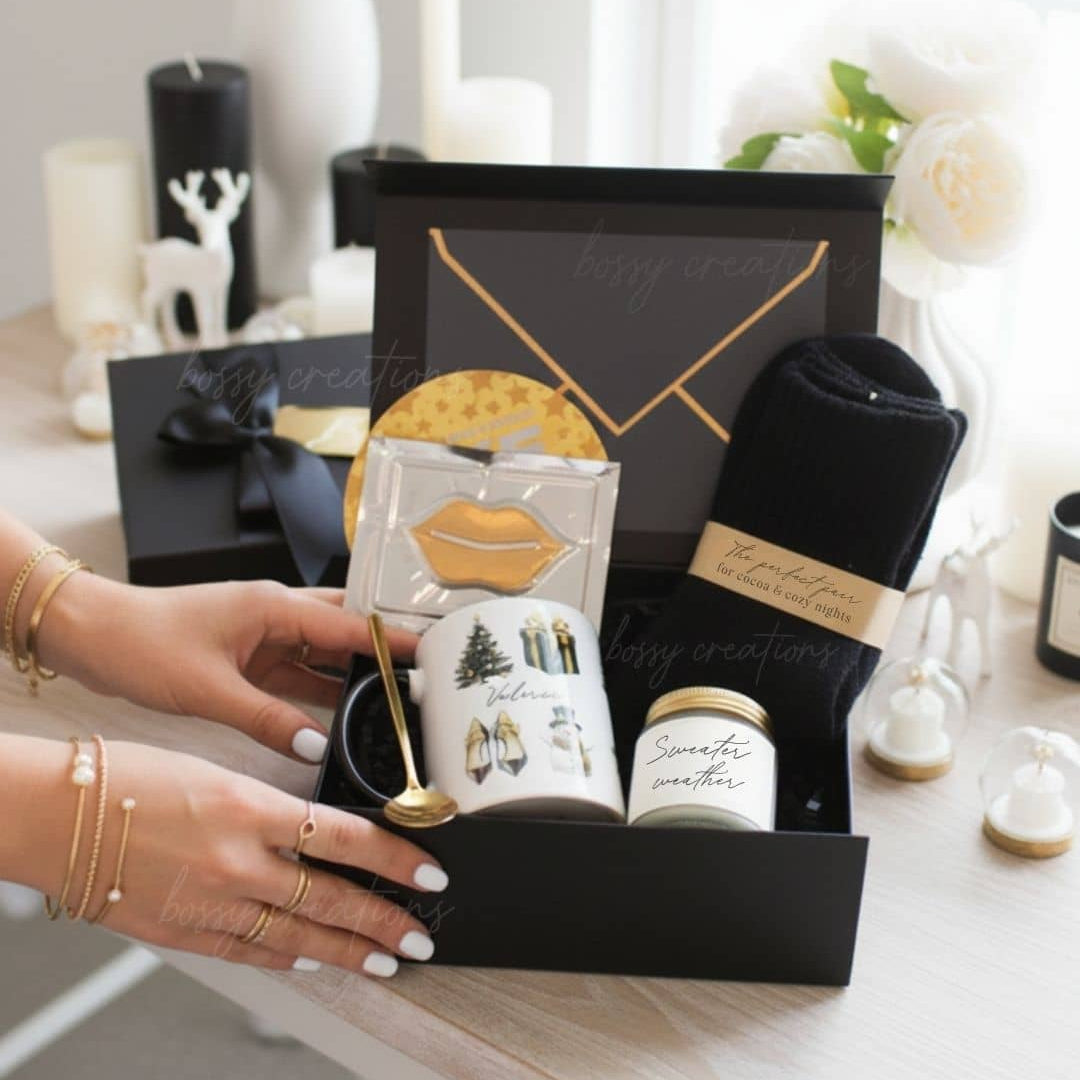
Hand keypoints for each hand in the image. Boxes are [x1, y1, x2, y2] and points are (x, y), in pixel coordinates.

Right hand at [14, 737, 447, 975]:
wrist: (55, 814)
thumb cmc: (128, 777)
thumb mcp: (218, 770)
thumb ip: (270, 807)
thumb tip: (319, 830)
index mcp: (249, 806)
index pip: (345, 838)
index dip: (395, 858)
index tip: (428, 869)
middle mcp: (236, 860)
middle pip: (330, 897)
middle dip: (384, 920)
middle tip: (421, 934)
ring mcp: (210, 902)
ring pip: (298, 934)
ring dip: (347, 950)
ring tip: (385, 960)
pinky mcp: (182, 931)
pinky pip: (248, 951)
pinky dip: (286, 957)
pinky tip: (313, 960)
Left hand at [36, 572, 416, 761]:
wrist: (92, 634)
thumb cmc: (142, 643)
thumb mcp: (210, 690)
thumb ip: (268, 720)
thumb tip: (316, 747)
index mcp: (273, 607)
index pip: (350, 624)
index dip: (393, 642)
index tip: (432, 653)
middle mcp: (275, 614)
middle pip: (345, 631)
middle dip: (381, 653)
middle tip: (417, 678)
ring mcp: (262, 634)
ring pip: (321, 653)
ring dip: (349, 674)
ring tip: (388, 702)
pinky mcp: (247, 655)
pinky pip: (296, 673)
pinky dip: (316, 692)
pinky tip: (335, 715)